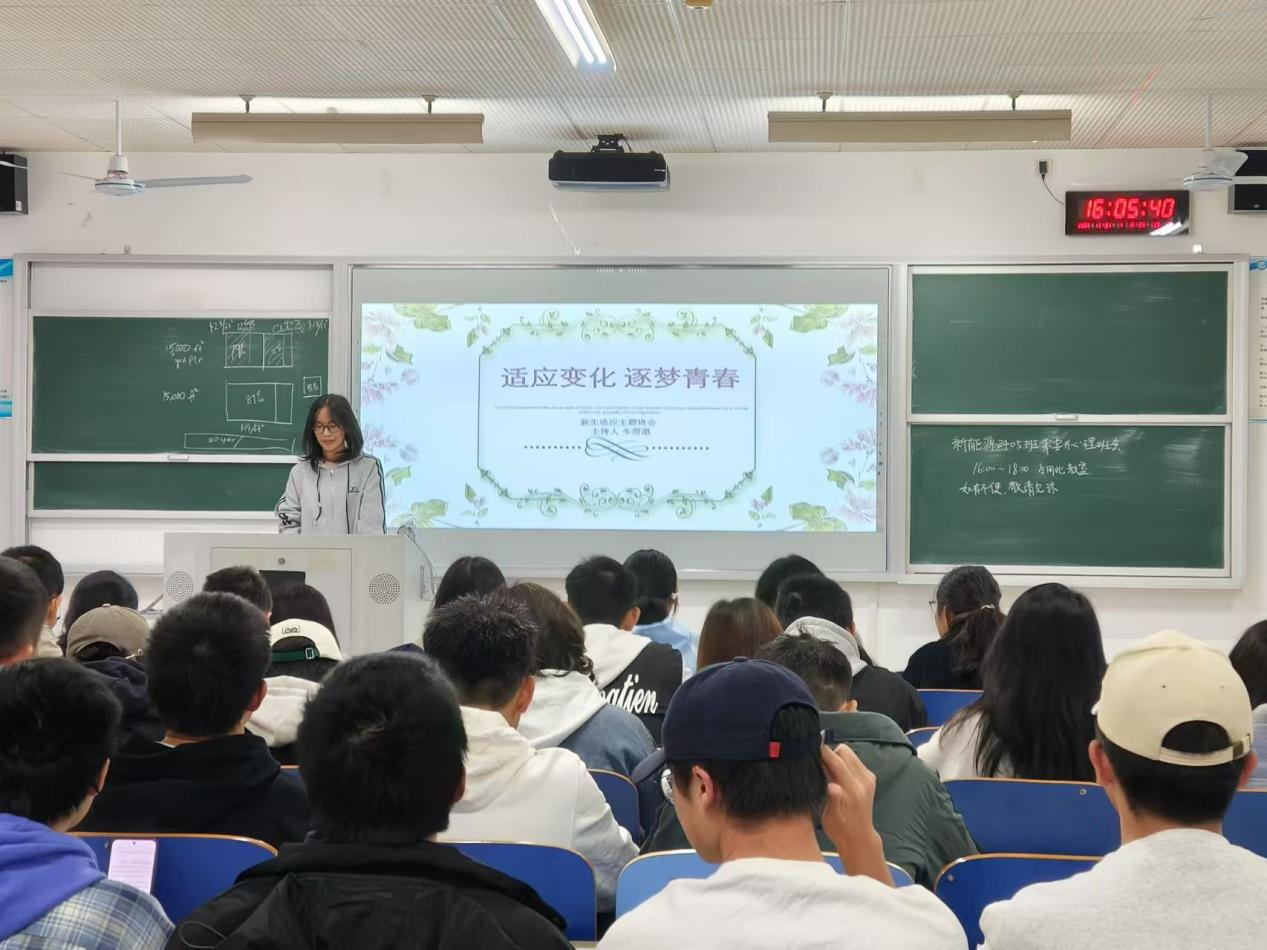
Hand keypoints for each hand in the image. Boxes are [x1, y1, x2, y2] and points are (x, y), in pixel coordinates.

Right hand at [820, 743, 890, 885]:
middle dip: (830, 755)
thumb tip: (832, 786)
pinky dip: (843, 763)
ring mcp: (868, 778)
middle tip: (820, 769)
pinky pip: (853, 760)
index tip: (809, 753)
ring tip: (828, 774)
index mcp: (853, 790)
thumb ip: (833, 800)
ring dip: (837, 759)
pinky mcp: (870, 778)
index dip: (822, 753)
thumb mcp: (832, 818)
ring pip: (849, 753)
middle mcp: (863, 781)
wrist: (859, 837)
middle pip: (844, 751)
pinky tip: (837, 777)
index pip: (837, 761)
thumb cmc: (840, 829)